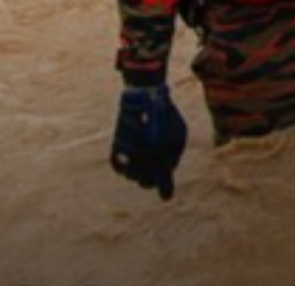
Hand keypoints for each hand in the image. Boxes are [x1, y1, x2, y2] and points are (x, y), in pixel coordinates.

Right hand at [110, 85, 187, 201]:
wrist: (144, 97)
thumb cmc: (164, 117)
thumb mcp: (177, 134)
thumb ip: (174, 155)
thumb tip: (168, 170)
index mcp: (163, 151)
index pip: (162, 177)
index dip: (164, 188)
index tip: (166, 198)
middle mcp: (145, 154)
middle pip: (146, 181)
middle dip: (151, 181)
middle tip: (154, 180)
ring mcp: (130, 151)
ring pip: (132, 176)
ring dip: (138, 174)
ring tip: (144, 166)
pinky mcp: (117, 146)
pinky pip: (119, 167)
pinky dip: (124, 168)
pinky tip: (131, 165)